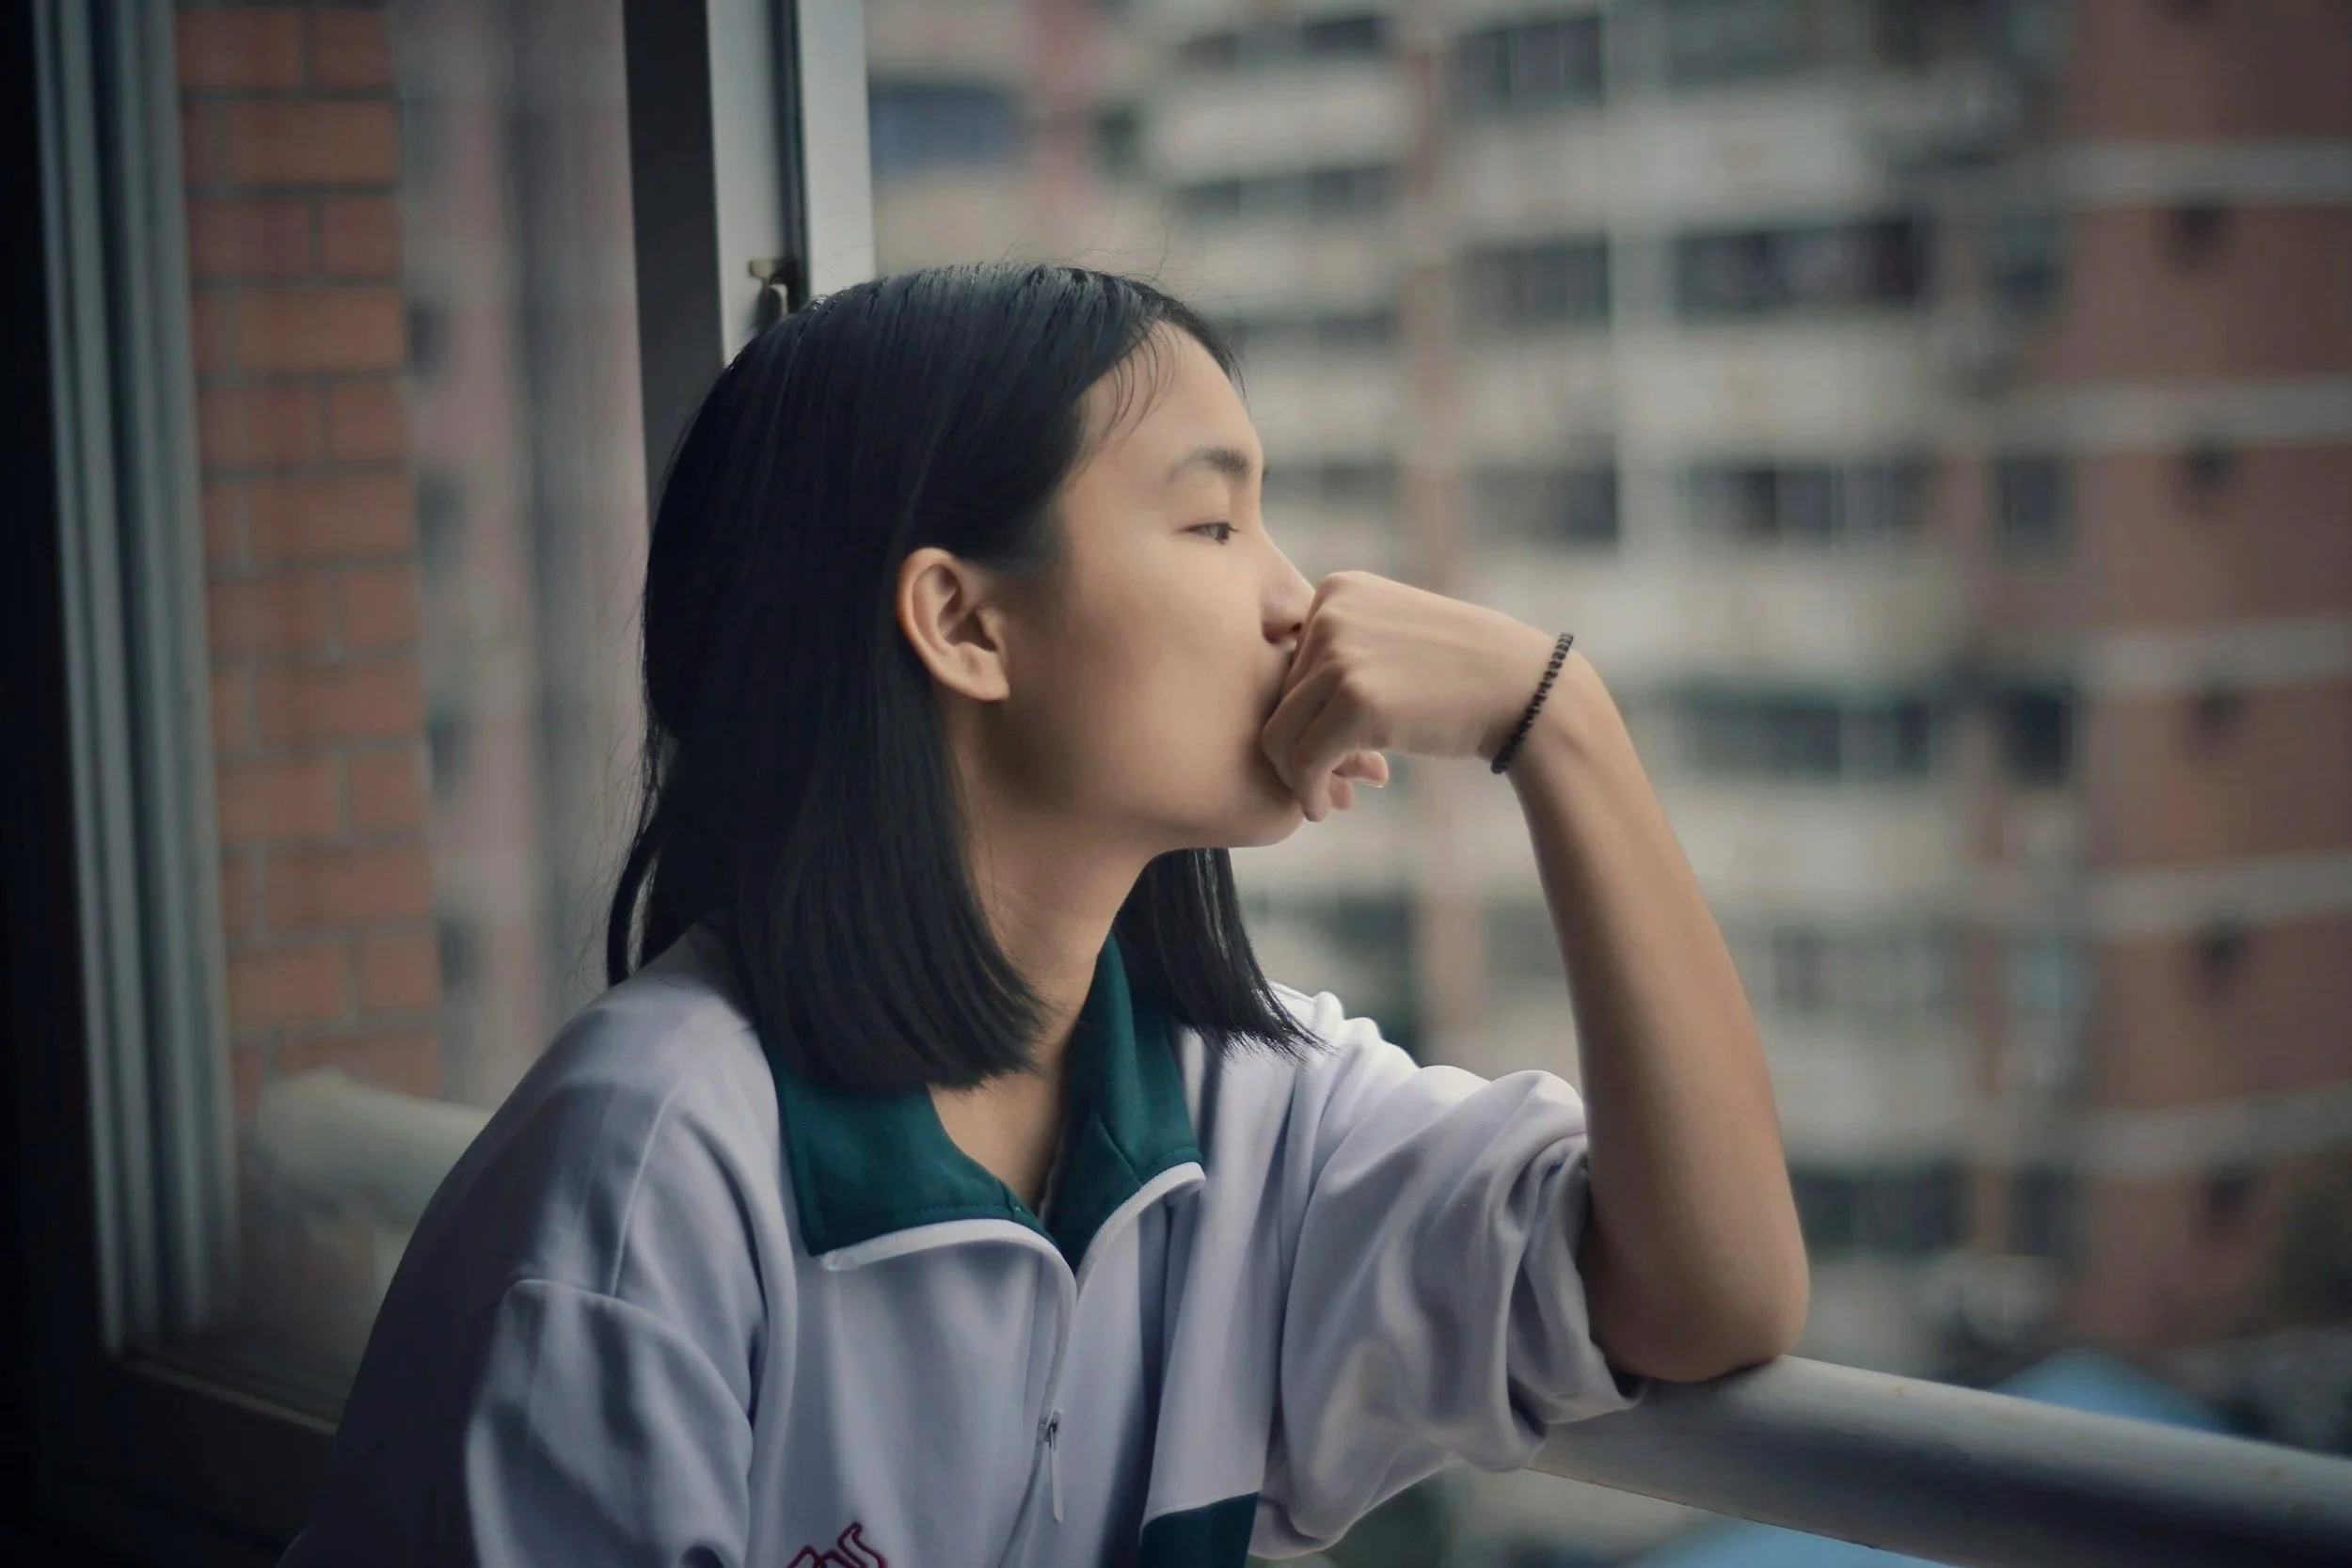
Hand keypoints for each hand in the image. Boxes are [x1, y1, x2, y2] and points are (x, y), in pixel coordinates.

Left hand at [1261, 571, 1559, 821]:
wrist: (1526, 690)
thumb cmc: (1460, 676)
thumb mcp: (1391, 638)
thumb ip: (1336, 658)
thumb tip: (1270, 722)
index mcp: (1337, 589)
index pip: (1286, 665)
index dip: (1303, 715)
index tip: (1333, 749)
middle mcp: (1330, 612)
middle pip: (1278, 699)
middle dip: (1301, 749)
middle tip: (1335, 784)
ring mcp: (1341, 653)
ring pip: (1279, 733)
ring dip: (1299, 776)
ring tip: (1330, 798)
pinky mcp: (1355, 699)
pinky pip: (1302, 760)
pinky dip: (1306, 791)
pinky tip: (1324, 808)